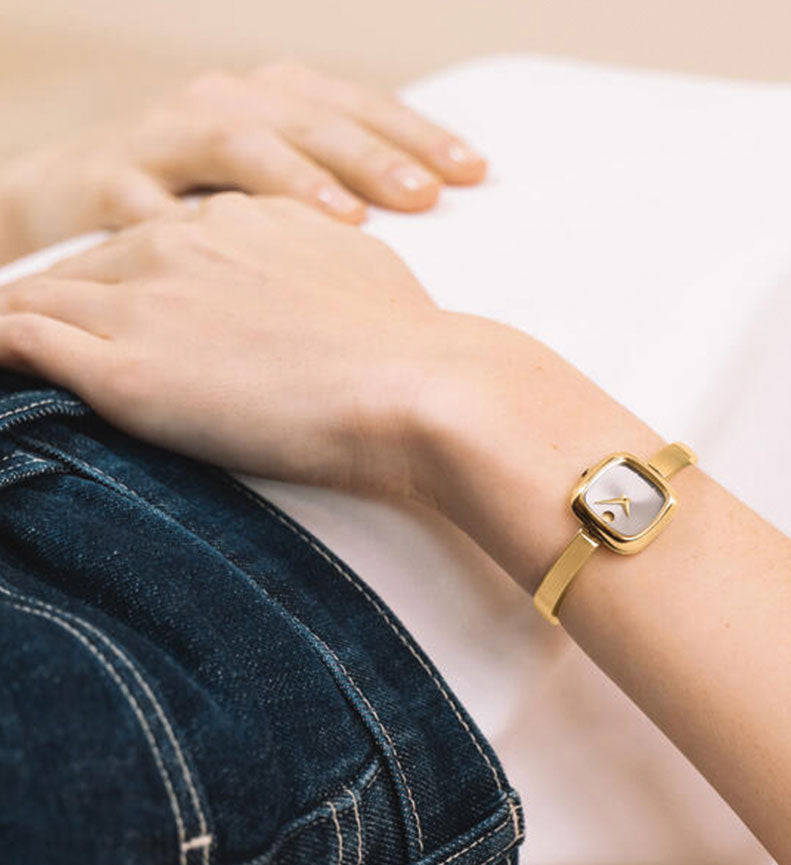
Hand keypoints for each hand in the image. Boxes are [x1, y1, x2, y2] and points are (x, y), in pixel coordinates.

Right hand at [0, 60, 485, 262]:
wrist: (83, 198)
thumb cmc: (211, 204)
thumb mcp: (282, 190)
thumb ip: (347, 198)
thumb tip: (437, 227)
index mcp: (278, 100)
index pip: (359, 108)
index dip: (416, 134)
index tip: (474, 171)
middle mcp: (224, 103)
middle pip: (308, 120)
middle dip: (369, 155)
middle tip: (425, 194)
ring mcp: (163, 137)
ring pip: (234, 140)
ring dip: (293, 176)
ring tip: (348, 217)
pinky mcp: (105, 181)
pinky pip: (148, 198)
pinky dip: (191, 219)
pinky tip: (233, 252)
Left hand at [0, 192, 499, 495]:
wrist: (418, 385)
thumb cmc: (410, 343)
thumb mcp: (358, 274)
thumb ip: (311, 265)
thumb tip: (305, 290)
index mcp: (238, 222)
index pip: (152, 245)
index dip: (134, 286)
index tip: (133, 319)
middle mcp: (180, 245)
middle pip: (87, 268)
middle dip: (68, 302)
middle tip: (50, 341)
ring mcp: (148, 305)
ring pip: (39, 299)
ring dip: (23, 325)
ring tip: (14, 354)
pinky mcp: (127, 370)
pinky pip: (23, 341)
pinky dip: (4, 350)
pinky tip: (3, 366)